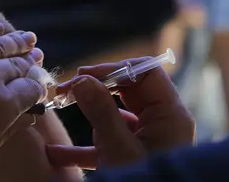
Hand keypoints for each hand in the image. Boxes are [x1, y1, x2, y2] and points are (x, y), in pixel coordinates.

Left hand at [0, 22, 48, 178]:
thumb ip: (4, 134)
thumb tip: (26, 118)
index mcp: (1, 107)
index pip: (30, 89)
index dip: (38, 86)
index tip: (40, 84)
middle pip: (17, 63)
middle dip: (30, 61)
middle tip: (37, 56)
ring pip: (0, 42)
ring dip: (17, 40)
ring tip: (28, 38)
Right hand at [46, 59, 194, 169]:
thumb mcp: (119, 148)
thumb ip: (100, 110)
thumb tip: (81, 80)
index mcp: (170, 115)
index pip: (145, 73)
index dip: (114, 69)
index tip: (83, 75)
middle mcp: (162, 124)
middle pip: (128, 91)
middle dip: (95, 90)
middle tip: (65, 91)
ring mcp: (148, 142)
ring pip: (115, 116)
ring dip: (87, 116)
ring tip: (59, 111)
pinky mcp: (134, 159)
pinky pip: (109, 143)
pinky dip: (85, 147)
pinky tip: (58, 155)